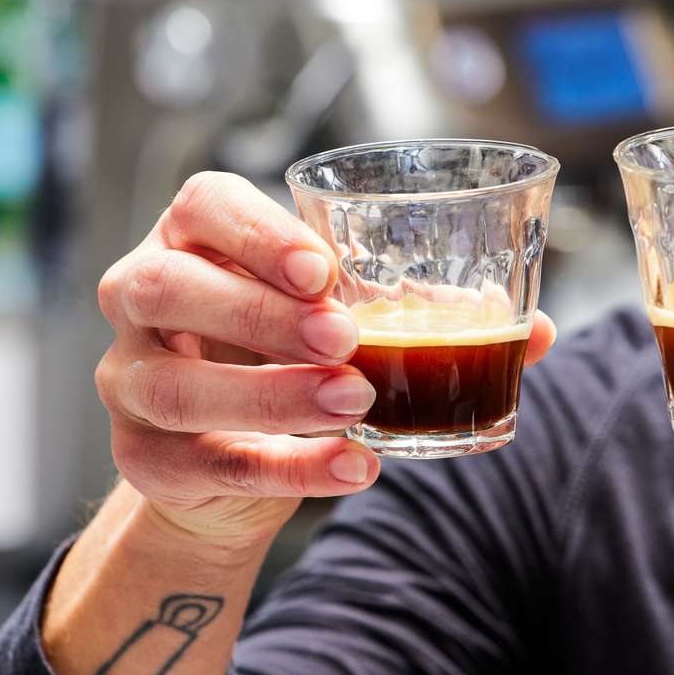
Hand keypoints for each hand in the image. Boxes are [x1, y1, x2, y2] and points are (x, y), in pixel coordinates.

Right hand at [94, 172, 557, 548]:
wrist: (228, 461)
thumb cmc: (290, 356)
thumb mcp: (347, 320)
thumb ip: (428, 316)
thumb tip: (544, 332)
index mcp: (194, 239)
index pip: (201, 206)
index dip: (254, 231)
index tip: (321, 267)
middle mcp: (144, 297)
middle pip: (168, 287)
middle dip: (259, 312)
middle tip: (345, 336)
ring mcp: (129, 380)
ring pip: (174, 386)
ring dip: (272, 394)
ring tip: (356, 401)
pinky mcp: (144, 457)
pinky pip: (205, 462)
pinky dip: (286, 468)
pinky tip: (352, 467)